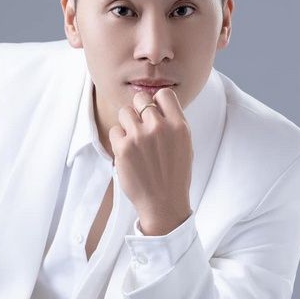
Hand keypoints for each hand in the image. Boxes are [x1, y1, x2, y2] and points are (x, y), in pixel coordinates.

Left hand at [108, 87, 192, 233]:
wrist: (163, 203)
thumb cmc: (174, 175)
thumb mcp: (185, 145)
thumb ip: (172, 123)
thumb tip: (156, 104)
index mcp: (179, 126)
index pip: (164, 94)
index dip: (156, 102)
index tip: (154, 113)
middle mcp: (159, 127)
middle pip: (141, 99)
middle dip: (139, 110)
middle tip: (140, 126)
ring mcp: (139, 137)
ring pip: (125, 112)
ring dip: (127, 123)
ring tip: (134, 140)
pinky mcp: (122, 148)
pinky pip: (114, 130)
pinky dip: (118, 139)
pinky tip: (127, 151)